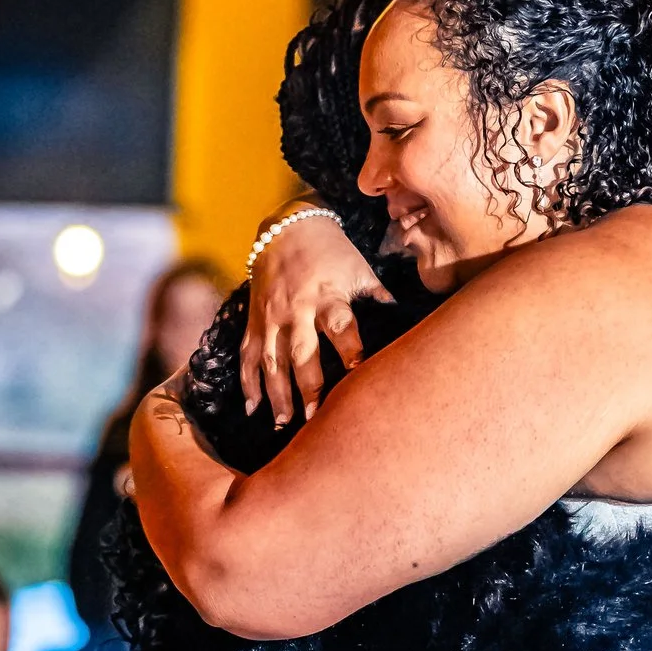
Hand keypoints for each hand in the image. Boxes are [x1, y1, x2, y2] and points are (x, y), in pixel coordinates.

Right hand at [243, 210, 390, 430]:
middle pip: (302, 353)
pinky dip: (248, 382)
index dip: (350, 351)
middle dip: (308, 387)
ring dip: (277, 394)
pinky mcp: (253, 320)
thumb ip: (378, 294)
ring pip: (271, 361)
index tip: (359, 378)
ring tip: (285, 424)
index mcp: (327, 295)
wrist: (286, 226)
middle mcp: (296, 309)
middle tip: (316, 420)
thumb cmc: (331, 249)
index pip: (341, 327)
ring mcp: (271, 317)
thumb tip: (404, 317)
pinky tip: (252, 409)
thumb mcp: (359, 267)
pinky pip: (247, 355)